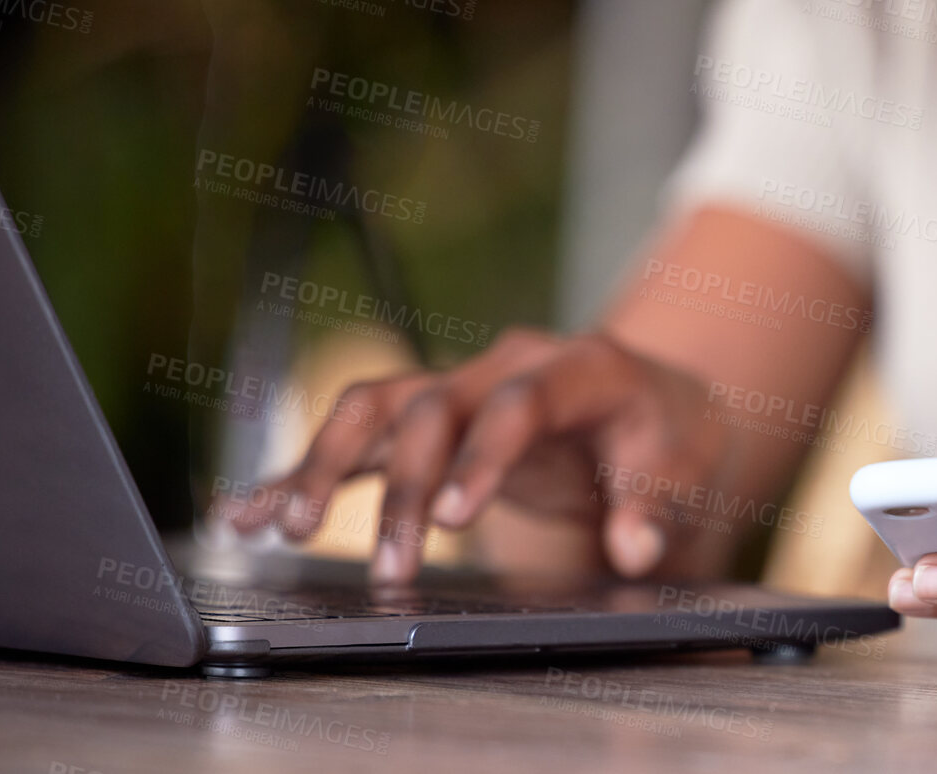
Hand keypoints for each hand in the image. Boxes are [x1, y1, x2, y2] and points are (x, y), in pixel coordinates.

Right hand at [217, 328, 729, 584]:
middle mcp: (505, 366)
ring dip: (326, 464)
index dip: (483, 456)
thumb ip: (659, 506)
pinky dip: (303, 471)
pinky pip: (357, 437)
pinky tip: (249, 511)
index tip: (455, 521)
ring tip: (284, 528)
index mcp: (579, 367)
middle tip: (394, 569)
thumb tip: (635, 544)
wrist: (653, 402)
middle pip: (433, 408)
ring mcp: (460, 387)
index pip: (521, 404)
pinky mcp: (428, 420)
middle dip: (405, 488)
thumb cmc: (669, 435)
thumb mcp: (687, 469)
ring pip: (376, 408)